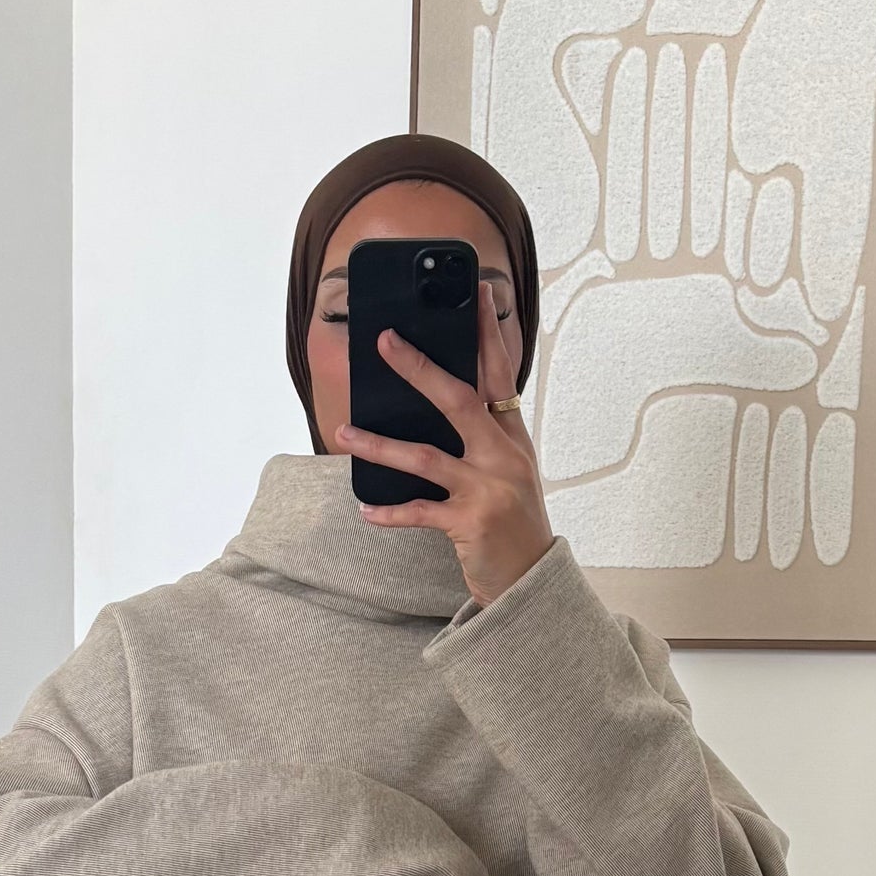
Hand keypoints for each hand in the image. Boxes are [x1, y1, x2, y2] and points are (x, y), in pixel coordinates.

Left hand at [338, 282, 555, 608]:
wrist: (531, 582)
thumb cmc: (514, 524)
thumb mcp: (509, 472)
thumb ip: (483, 437)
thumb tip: (438, 401)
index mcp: (512, 438)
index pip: (499, 373)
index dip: (487, 332)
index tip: (474, 292)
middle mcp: (503, 456)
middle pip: (459, 399)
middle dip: (419, 368)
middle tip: (385, 341)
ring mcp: (487, 489)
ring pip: (424, 456)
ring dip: (378, 444)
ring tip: (343, 432)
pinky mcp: (469, 522)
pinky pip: (418, 512)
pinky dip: (389, 511)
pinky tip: (365, 509)